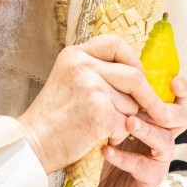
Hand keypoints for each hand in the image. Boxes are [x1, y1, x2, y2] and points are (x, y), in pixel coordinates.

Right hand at [18, 34, 173, 174]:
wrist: (33, 142)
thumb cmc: (52, 116)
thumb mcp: (67, 78)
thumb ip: (94, 69)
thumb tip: (134, 72)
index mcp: (75, 55)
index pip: (115, 43)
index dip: (133, 60)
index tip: (139, 75)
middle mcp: (83, 67)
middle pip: (133, 75)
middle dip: (147, 95)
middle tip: (154, 109)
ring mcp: (92, 90)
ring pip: (132, 104)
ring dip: (126, 119)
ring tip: (104, 127)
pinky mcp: (99, 114)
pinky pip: (126, 124)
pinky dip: (119, 135)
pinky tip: (103, 139)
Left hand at [99, 75, 186, 186]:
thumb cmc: (114, 149)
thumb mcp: (116, 120)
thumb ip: (118, 100)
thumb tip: (106, 67)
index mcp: (158, 118)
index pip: (177, 98)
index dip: (181, 89)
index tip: (173, 78)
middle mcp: (164, 136)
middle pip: (181, 117)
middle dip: (169, 108)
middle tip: (149, 103)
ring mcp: (159, 159)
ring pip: (164, 140)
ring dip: (147, 130)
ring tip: (128, 122)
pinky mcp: (150, 179)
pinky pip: (142, 166)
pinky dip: (124, 158)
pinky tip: (107, 150)